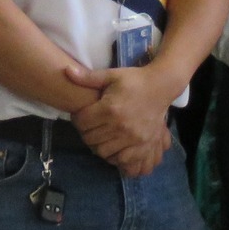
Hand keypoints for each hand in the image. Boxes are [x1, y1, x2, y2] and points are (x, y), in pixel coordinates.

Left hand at [64, 65, 179, 169]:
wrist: (162, 86)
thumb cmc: (135, 80)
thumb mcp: (112, 75)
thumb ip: (88, 77)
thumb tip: (66, 70)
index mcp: (109, 108)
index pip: (81, 123)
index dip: (77, 118)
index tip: (83, 114)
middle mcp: (119, 125)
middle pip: (89, 139)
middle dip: (86, 132)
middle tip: (92, 125)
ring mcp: (132, 137)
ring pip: (102, 151)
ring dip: (98, 144)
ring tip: (102, 134)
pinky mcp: (142, 144)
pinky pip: (120, 159)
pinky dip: (114, 155)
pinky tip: (114, 144)